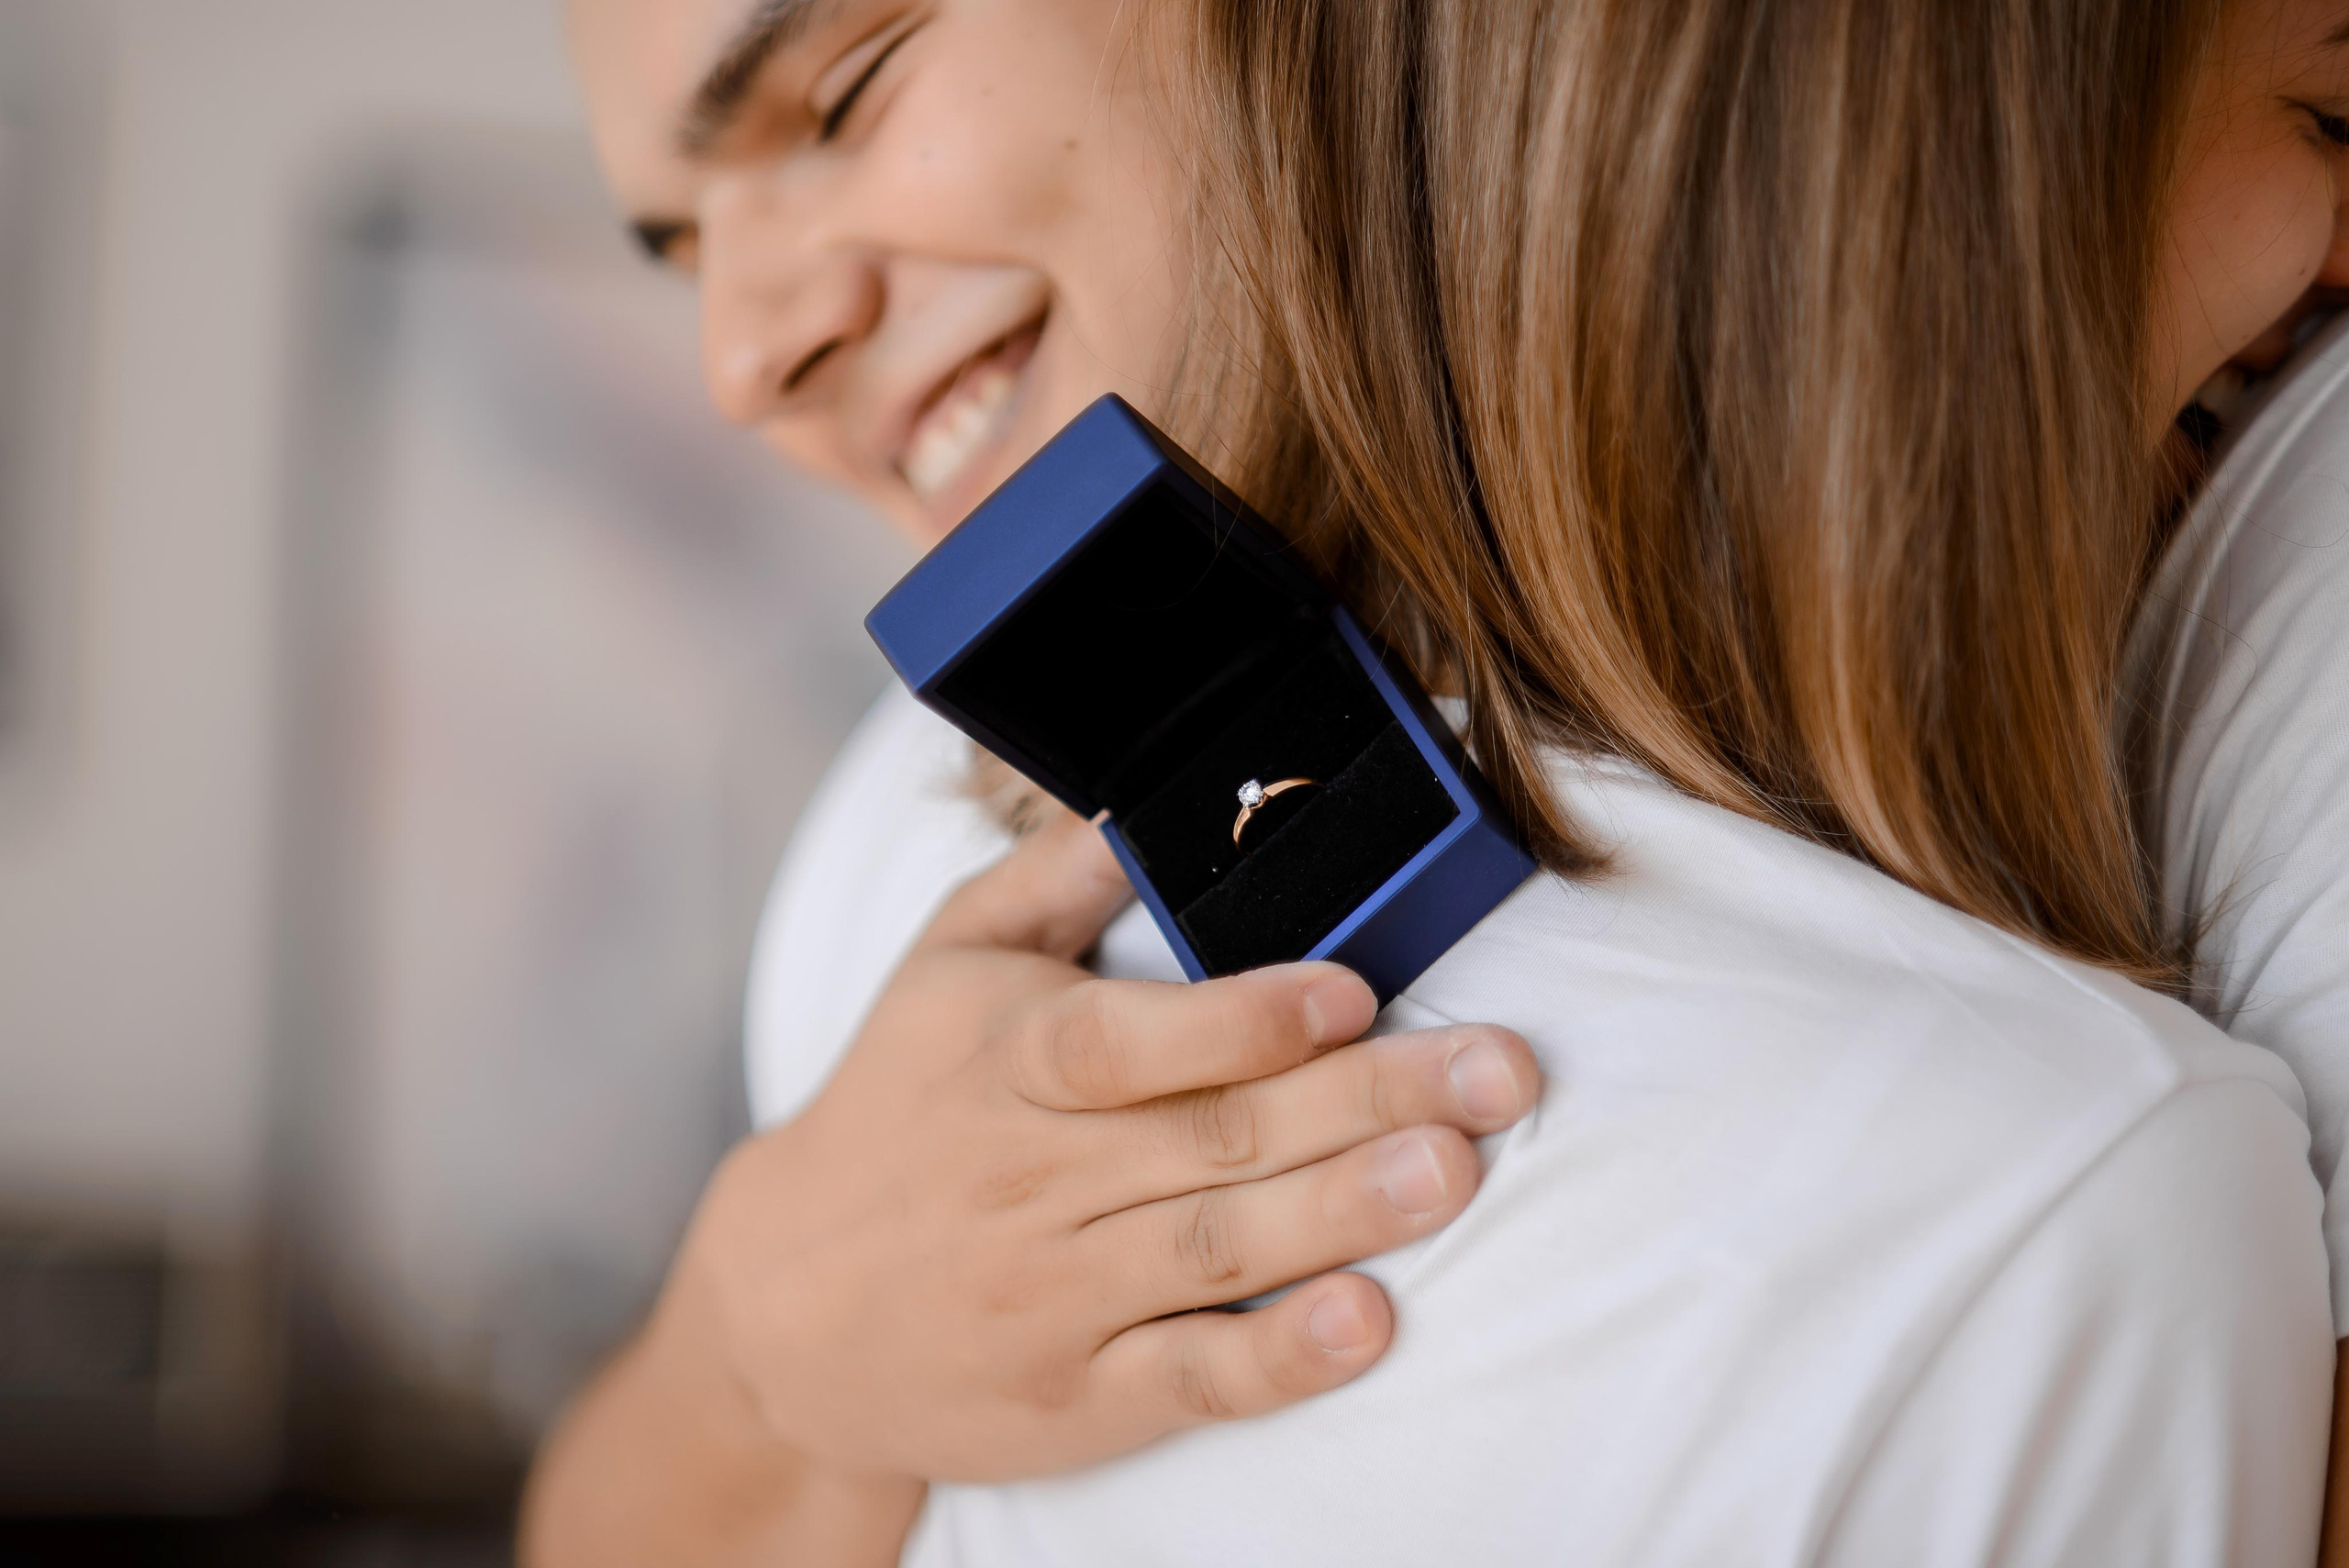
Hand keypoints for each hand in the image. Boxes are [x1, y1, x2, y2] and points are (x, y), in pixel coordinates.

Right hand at [664, 811, 1540, 1483]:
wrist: (785, 1304)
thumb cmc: (900, 1105)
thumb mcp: (944, 966)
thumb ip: (1052, 877)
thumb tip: (1154, 803)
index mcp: (1008, 1062)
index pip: (1123, 1042)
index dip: (1238, 1018)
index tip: (1348, 987)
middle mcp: (1034, 1179)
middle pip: (1215, 1137)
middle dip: (1369, 1098)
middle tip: (1499, 1073)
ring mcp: (1058, 1295)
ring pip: (1218, 1249)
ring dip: (1347, 1211)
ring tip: (1457, 1171)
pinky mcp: (1079, 1397)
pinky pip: (1189, 1379)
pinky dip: (1280, 1357)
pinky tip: (1365, 1324)